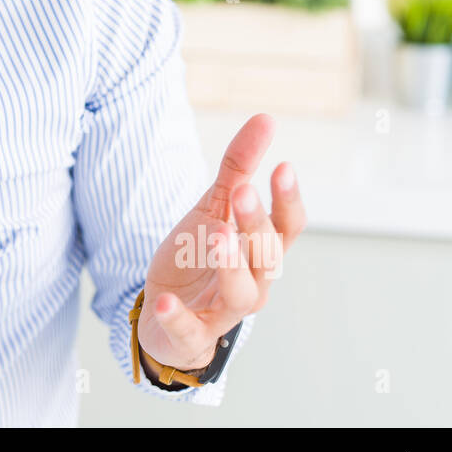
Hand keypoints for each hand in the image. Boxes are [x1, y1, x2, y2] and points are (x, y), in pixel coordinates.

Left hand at [137, 113, 305, 371]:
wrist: (166, 314)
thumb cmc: (200, 257)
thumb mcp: (214, 209)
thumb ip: (237, 169)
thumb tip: (266, 118)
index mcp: (260, 252)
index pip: (287, 227)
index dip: (287, 200)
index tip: (283, 167)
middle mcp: (253, 282)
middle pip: (266, 256)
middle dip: (255, 224)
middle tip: (242, 192)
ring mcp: (224, 311)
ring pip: (241, 293)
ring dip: (231, 265)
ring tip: (216, 236)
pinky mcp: (191, 333)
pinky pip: (189, 329)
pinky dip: (178, 316)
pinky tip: (164, 300)